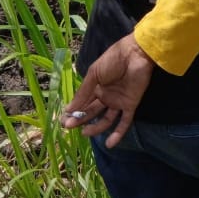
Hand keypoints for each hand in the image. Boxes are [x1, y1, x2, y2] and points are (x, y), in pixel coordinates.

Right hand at [61, 33, 155, 148]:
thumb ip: (83, 93)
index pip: (83, 103)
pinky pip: (124, 122)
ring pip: (106, 119)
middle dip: (80, 120)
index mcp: (96, 87)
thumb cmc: (113, 59)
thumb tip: (67, 110)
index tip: (63, 121)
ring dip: (96, 128)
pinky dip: (118, 133)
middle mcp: (106, 96)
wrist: (135, 53)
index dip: (73, 113)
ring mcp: (118, 101)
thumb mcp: (94, 74)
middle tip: (69, 127)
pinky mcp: (131, 104)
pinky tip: (109, 144)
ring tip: (85, 133)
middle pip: (92, 112)